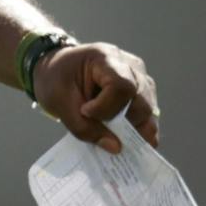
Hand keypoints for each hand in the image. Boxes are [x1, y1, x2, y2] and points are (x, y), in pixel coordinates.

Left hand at [31, 42, 158, 152]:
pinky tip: (126, 140)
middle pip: (140, 100)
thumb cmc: (56, 79)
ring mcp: (138, 77)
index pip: (122, 85)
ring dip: (134, 128)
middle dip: (123, 123)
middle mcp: (129, 64)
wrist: (56, 68)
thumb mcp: (59, 103)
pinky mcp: (140, 91)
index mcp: (105, 58)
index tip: (85, 113)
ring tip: (113, 137)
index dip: (107, 107)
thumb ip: (84, 127)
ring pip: (148, 108)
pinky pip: (148, 113)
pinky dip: (139, 129)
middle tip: (101, 131)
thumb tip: (116, 148)